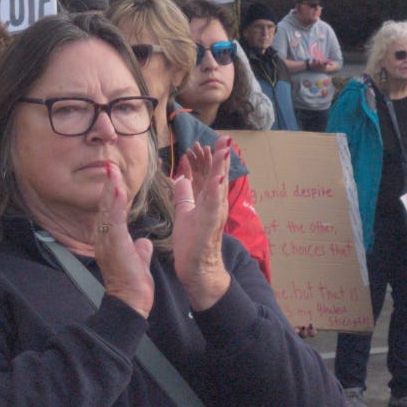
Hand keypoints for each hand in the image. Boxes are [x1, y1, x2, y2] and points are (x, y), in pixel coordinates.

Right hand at [90, 169, 155, 319]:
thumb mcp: (138, 261)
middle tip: (110, 166)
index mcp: (110, 240)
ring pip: (107, 210)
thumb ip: (140, 250)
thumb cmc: (133, 284)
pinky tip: (117, 190)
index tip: (115, 178)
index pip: (111, 212)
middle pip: (105, 206)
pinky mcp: (114, 245)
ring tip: (112, 171)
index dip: (112, 194)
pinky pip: (114, 221)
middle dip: (108, 185)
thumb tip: (144, 243)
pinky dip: (115, 204)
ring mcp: (107, 241)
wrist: (130, 302)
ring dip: (110, 189)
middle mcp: (104, 238)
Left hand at [164, 138, 233, 311]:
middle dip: (222, 157)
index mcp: (209, 200)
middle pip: (220, 176)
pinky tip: (218, 177)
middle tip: (226, 137)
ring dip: (222, 167)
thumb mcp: (186, 212)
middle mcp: (216, 205)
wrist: (198, 269)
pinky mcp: (209, 224)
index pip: (212, 174)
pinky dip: (216, 190)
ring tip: (225, 149)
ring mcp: (215, 214)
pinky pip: (213, 204)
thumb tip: (180, 175)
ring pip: (219, 186)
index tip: (214, 140)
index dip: (212, 158)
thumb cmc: (193, 242)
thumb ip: (185, 194)